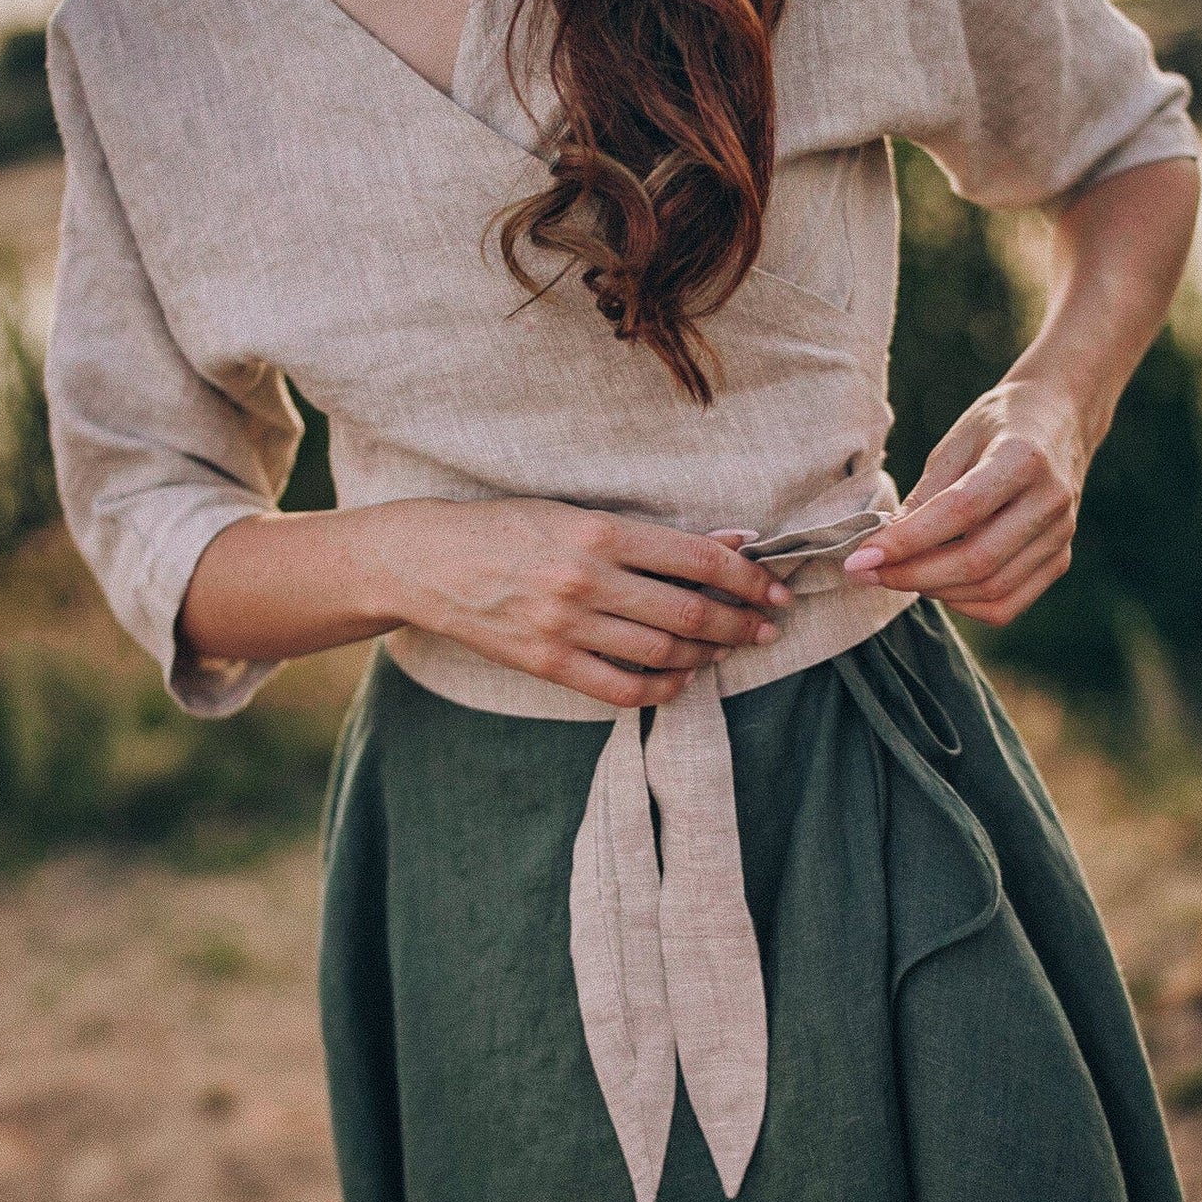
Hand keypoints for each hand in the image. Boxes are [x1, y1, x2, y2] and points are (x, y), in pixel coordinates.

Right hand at [382, 498, 792, 709]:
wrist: (428, 560)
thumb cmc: (507, 526)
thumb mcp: (576, 511)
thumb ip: (651, 536)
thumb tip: (729, 541)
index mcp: (598, 531)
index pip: (697, 558)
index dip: (748, 577)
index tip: (773, 589)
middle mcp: (586, 579)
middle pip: (689, 613)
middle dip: (739, 623)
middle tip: (766, 627)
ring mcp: (565, 626)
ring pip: (662, 655)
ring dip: (706, 657)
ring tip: (724, 650)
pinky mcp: (547, 663)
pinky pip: (621, 690)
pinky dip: (661, 690)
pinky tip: (677, 681)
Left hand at [842, 378, 1084, 625]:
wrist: (1060, 420)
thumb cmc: (997, 425)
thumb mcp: (954, 443)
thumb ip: (924, 495)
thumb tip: (883, 547)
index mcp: (1023, 457)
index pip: (959, 512)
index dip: (906, 541)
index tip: (860, 557)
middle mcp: (1051, 500)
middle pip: (978, 561)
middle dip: (912, 575)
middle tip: (868, 571)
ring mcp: (1061, 534)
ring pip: (992, 590)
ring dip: (935, 592)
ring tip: (897, 574)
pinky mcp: (1060, 559)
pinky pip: (1008, 604)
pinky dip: (965, 605)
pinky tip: (937, 585)